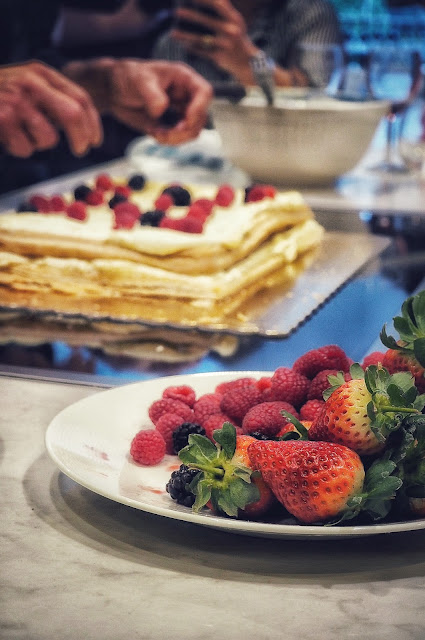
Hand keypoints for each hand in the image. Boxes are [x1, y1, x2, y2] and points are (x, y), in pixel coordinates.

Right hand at [0, 62, 102, 157]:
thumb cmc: (0, 96)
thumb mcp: (28, 88)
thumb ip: (53, 100)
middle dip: (81, 138)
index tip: (96, 141)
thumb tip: (84, 128)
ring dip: (40, 145)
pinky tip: (7, 137)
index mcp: (41, 73)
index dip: (93, 123)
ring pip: (49, 138)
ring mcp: (16, 100)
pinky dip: (20, 150)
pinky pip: (26, 149)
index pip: (80, 98)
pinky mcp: (3, 118)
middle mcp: (31, 82)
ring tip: (22, 135)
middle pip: (73, 114)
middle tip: (81, 151)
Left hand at [64, 58, 212, 144]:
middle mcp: (186, 95)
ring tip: (158, 134)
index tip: (185, 121)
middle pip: (201, 117)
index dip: (199, 108)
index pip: (205, 92)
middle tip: (166, 134)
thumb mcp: (139, 80)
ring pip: (193, 131)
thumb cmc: (127, 76)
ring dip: (177, 138)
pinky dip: (169, 140)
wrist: (114, 90)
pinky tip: (154, 133)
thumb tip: (162, 109)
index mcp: (183, 78)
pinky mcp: (172, 124)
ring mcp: (180, 110)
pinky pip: (179, 137)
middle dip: (186, 130)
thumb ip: (152, 94)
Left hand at [172, 0, 258, 84]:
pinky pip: (202, 52)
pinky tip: (184, 45)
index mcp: (234, 19)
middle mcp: (231, 31)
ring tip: (173, 33)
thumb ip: (224, 10)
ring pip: (201, 40)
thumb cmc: (237, 37)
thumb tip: (211, 0)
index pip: (219, 5)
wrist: (248, 62)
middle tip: (177, 12)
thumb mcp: (235, 21)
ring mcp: (225, 45)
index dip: (206, 0)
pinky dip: (192, 49)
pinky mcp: (220, 57)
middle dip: (192, 16)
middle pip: (208, 22)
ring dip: (185, 36)